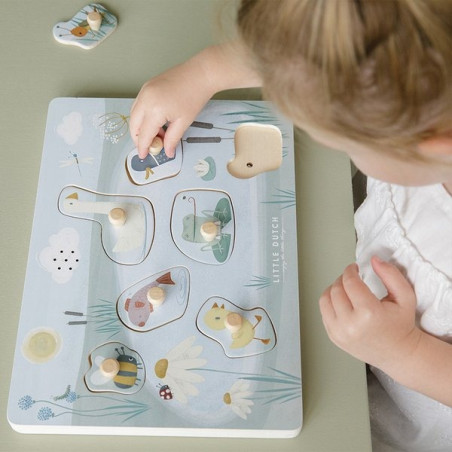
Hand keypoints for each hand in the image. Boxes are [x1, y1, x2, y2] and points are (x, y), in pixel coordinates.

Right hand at [129, 43, 261, 158]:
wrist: (200, 73)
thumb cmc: (194, 97)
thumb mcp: (183, 122)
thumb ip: (172, 139)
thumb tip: (167, 152)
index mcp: (154, 110)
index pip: (144, 134)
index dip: (143, 147)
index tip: (144, 157)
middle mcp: (145, 99)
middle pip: (134, 125)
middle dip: (138, 138)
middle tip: (150, 147)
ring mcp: (144, 90)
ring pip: (134, 114)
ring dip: (141, 127)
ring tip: (158, 135)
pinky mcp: (147, 86)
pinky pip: (139, 105)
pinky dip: (143, 116)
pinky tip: (157, 122)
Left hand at [319, 256, 421, 372]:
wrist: (399, 353)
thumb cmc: (402, 325)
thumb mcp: (405, 296)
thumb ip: (390, 274)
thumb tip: (374, 260)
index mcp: (369, 313)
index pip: (349, 282)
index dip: (350, 270)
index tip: (354, 268)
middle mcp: (351, 325)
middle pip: (336, 289)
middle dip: (342, 279)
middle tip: (350, 277)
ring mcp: (340, 333)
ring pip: (324, 300)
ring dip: (333, 289)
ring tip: (344, 288)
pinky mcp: (334, 338)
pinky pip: (323, 313)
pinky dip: (329, 303)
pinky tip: (341, 301)